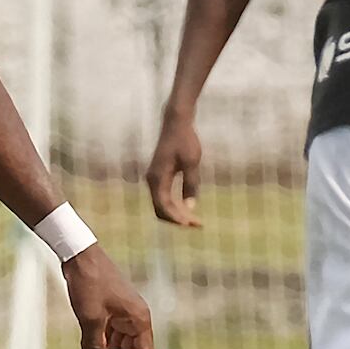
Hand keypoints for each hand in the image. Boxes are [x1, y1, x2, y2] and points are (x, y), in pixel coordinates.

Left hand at [63, 244, 154, 348]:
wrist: (79, 256)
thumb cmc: (90, 284)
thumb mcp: (90, 319)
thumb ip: (94, 347)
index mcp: (139, 319)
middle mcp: (135, 318)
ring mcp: (122, 315)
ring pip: (118, 345)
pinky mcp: (110, 311)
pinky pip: (109, 335)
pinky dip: (99, 345)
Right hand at [145, 105, 202, 227]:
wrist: (176, 124)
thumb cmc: (185, 141)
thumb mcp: (192, 163)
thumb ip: (190, 185)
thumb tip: (190, 207)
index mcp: (158, 178)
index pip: (164, 207)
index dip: (177, 218)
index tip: (193, 224)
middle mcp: (152, 180)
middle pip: (160, 209)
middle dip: (177, 219)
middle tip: (197, 224)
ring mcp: (154, 179)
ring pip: (161, 204)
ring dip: (176, 213)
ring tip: (194, 219)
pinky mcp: (158, 176)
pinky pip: (163, 197)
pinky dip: (174, 205)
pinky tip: (187, 206)